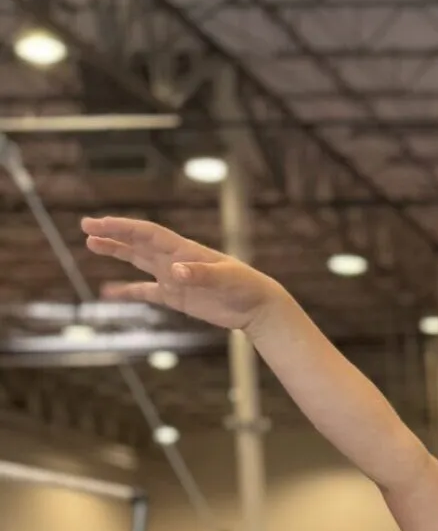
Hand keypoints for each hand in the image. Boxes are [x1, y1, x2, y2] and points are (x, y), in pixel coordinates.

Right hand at [82, 216, 288, 333]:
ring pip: (138, 261)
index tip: (98, 224)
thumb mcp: (225, 279)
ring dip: (116, 252)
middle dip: (113, 234)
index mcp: (184, 250)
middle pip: (137, 243)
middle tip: (86, 226)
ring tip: (91, 244)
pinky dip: (128, 291)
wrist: (257, 306)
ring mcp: (173, 277)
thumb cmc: (245, 287)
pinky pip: (146, 291)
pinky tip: (109, 292)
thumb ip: (200, 274)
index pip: (146, 233)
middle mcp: (174, 260)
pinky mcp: (176, 296)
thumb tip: (175, 271)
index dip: (122, 227)